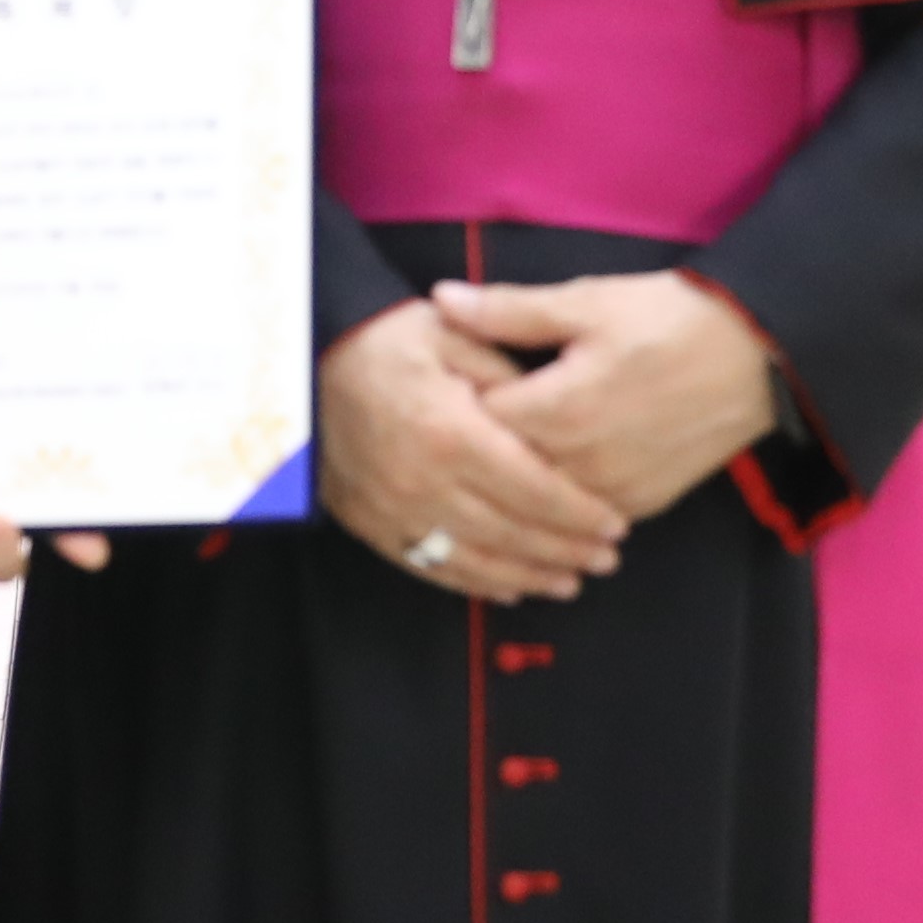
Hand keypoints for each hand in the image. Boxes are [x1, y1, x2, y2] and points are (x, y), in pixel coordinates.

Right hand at [320, 301, 630, 603]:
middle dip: (566, 551)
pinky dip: (476, 582)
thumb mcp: (455, 335)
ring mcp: (395, 511)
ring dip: (529, 575)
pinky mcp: (372, 525)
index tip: (616, 526)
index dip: (579, 513)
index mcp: (451, 432)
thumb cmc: (389, 341)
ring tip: (570, 581)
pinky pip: (432, 566)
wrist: (306, 363)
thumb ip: (509, 377)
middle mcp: (423, 482)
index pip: (533, 488)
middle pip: (512, 532)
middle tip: (607, 560)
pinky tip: (510, 588)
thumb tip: (557, 421)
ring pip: (476, 559)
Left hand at [427, 272, 780, 524]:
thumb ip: (509, 311)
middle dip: (476, 451)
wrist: (762, 356)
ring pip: (539, 504)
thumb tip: (441, 301)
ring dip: (516, 485)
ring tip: (497, 457)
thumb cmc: (672, 319)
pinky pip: (582, 515)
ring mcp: (613, 493)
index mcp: (556, 411)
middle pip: (499, 473)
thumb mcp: (588, 302)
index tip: (443, 388)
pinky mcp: (642, 505)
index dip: (453, 404)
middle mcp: (579, 465)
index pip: (473, 424)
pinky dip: (559, 503)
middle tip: (458, 428)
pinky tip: (548, 479)